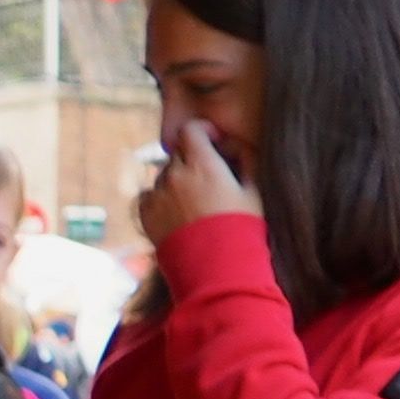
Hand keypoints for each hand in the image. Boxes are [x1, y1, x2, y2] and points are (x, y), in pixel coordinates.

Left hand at [139, 117, 247, 248]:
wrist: (216, 269)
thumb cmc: (241, 229)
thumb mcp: (253, 192)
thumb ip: (246, 161)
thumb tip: (236, 146)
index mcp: (202, 165)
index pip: (190, 129)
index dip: (202, 131)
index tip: (213, 142)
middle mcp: (174, 175)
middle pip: (177, 152)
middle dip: (192, 157)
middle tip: (208, 175)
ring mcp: (157, 195)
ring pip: (163, 175)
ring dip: (176, 179)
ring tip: (195, 201)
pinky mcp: (146, 216)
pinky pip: (148, 196)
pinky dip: (160, 198)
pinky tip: (177, 212)